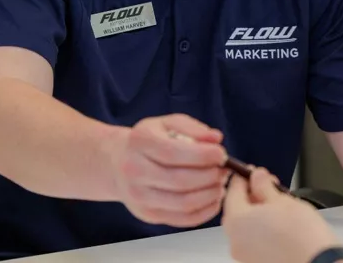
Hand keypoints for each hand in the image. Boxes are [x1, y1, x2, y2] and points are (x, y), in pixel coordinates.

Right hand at [110, 113, 230, 227]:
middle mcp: (134, 170)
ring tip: (220, 183)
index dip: (203, 155)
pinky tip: (213, 199)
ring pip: (183, 203)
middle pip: (180, 181)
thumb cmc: (150, 140)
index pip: (174, 153)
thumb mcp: (168, 123)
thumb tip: (215, 138)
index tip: (221, 154)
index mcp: (140, 142)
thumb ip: (193, 128)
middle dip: (210, 176)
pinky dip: (205, 212)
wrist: (118, 162)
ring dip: (210, 194)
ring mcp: (139, 197)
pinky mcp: (148, 215)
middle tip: (224, 169)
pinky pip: (182, 219)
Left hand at [223, 167, 338, 262]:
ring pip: (246, 227)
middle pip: (237, 211)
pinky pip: (254, 241)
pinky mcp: (256, 262)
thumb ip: (264, 186)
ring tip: (278, 205)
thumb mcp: (282, 199)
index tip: (253, 172)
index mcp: (236, 221)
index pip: (233, 191)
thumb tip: (257, 177)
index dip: (243, 177)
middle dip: (251, 196)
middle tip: (269, 186)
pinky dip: (262, 230)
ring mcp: (244, 255)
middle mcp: (235, 240)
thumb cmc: (301, 235)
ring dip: (257, 213)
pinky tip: (279, 224)